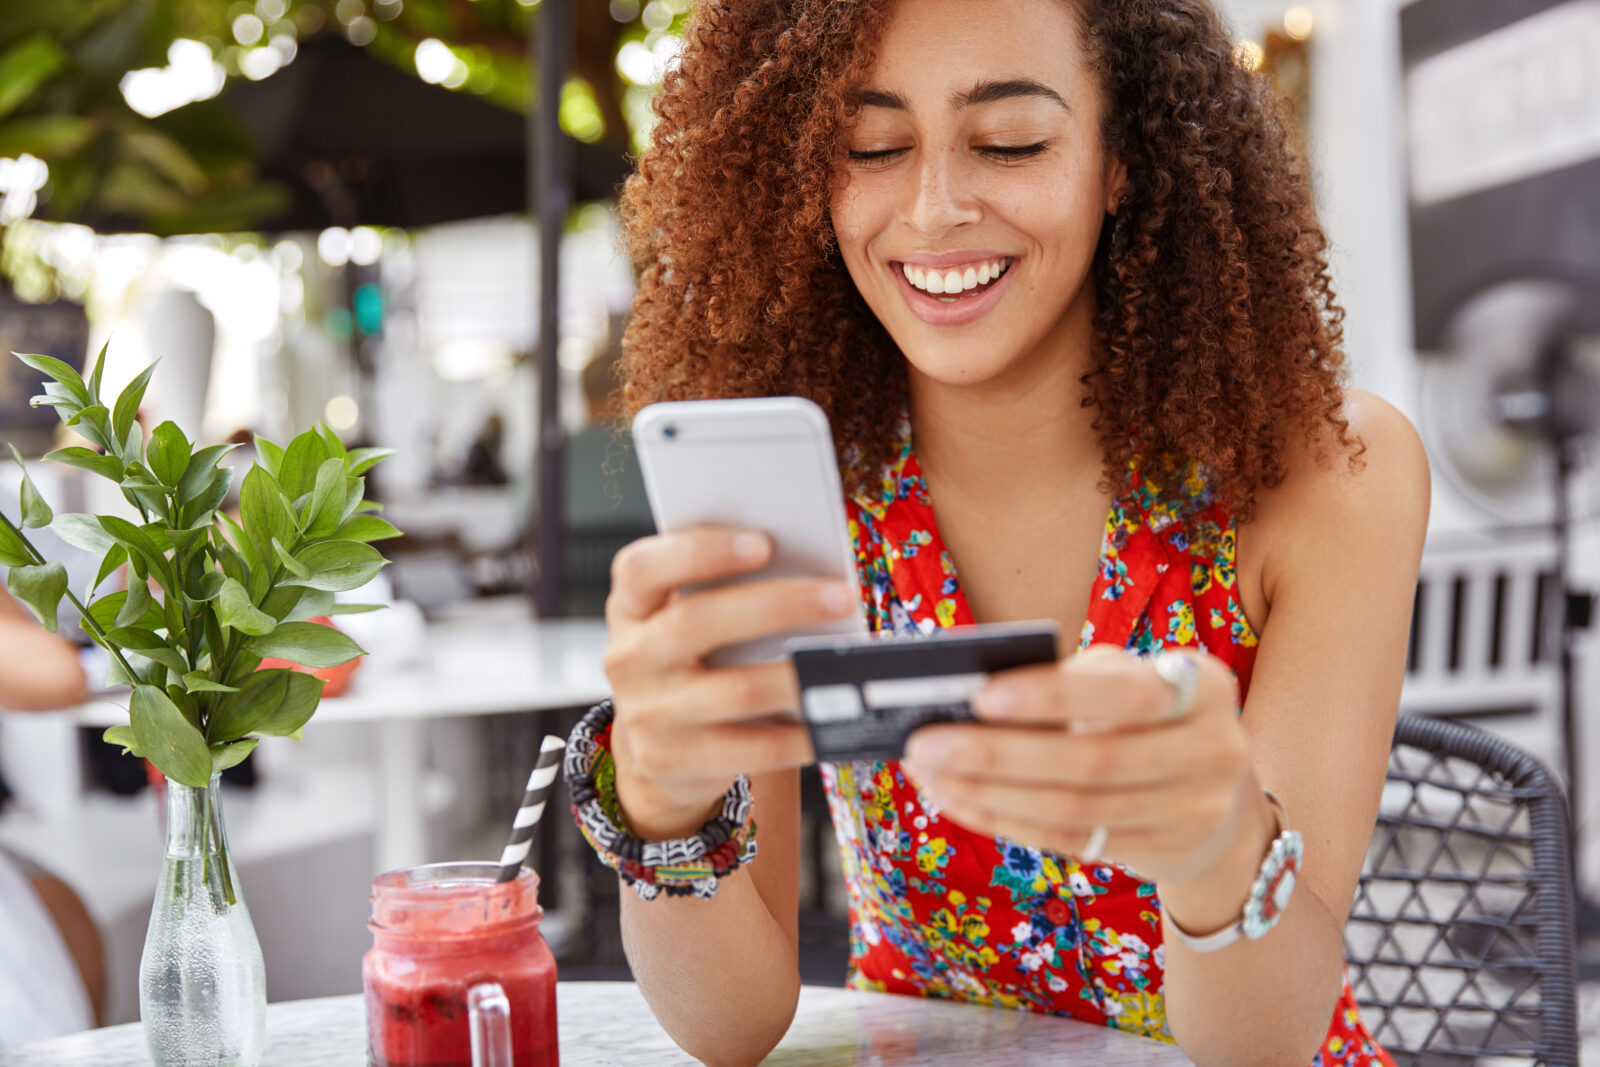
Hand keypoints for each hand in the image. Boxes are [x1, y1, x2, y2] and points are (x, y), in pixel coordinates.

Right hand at [603, 528, 856, 839]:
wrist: (657, 747)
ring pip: (735, 690)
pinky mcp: (674, 760)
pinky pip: (750, 749)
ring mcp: (648, 714)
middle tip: (840, 598)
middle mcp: (630, 658)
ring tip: (842, 663)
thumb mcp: (685, 618)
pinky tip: (828, 720)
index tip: (764, 543)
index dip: (700, 552)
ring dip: (797, 676)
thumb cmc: (690, 661)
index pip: (642, 569)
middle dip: (777, 605)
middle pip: (696, 622)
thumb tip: (810, 575)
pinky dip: (798, 734)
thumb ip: (726, 591)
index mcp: (632, 608)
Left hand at [901, 646, 1267, 888]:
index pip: (1125, 692)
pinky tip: (961, 800)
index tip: (981, 694)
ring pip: (1075, 810)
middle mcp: (1212, 752)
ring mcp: (1194, 813)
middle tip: (925, 743)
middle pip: (1091, 763)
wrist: (1223, 800)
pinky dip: (1007, 819)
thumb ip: (1076, 681)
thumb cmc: (1150, 716)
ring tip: (929, 773)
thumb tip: (975, 700)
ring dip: (989, 793)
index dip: (1052, 696)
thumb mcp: (1133, 681)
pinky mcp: (1166, 856)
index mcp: (1203, 688)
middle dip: (998, 754)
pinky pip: (1072, 841)